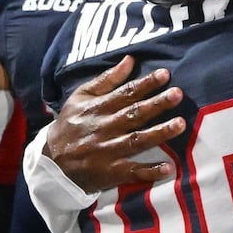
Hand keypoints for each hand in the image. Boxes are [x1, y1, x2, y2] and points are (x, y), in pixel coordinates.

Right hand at [44, 56, 185, 193]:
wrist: (52, 161)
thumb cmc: (71, 124)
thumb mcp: (81, 97)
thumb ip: (106, 80)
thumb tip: (130, 60)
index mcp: (98, 108)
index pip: (125, 93)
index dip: (145, 83)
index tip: (165, 74)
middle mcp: (104, 128)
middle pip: (134, 114)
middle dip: (156, 104)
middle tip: (178, 94)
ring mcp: (108, 151)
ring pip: (136, 141)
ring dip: (159, 133)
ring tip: (180, 124)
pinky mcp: (110, 172)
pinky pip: (132, 172)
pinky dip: (149, 171)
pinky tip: (168, 167)